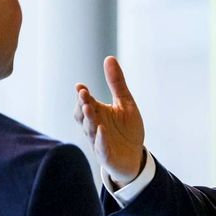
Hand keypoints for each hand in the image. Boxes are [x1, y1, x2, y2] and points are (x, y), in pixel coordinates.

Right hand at [74, 56, 145, 187]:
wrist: (135, 157)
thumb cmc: (127, 130)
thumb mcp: (126, 103)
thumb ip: (117, 84)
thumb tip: (109, 58)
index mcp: (97, 113)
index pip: (85, 102)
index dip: (82, 95)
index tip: (80, 86)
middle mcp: (94, 126)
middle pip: (83, 115)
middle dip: (82, 105)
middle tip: (83, 94)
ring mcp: (99, 141)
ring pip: (89, 130)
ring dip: (89, 119)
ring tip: (89, 107)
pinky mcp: (106, 155)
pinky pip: (101, 148)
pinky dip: (100, 139)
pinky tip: (102, 130)